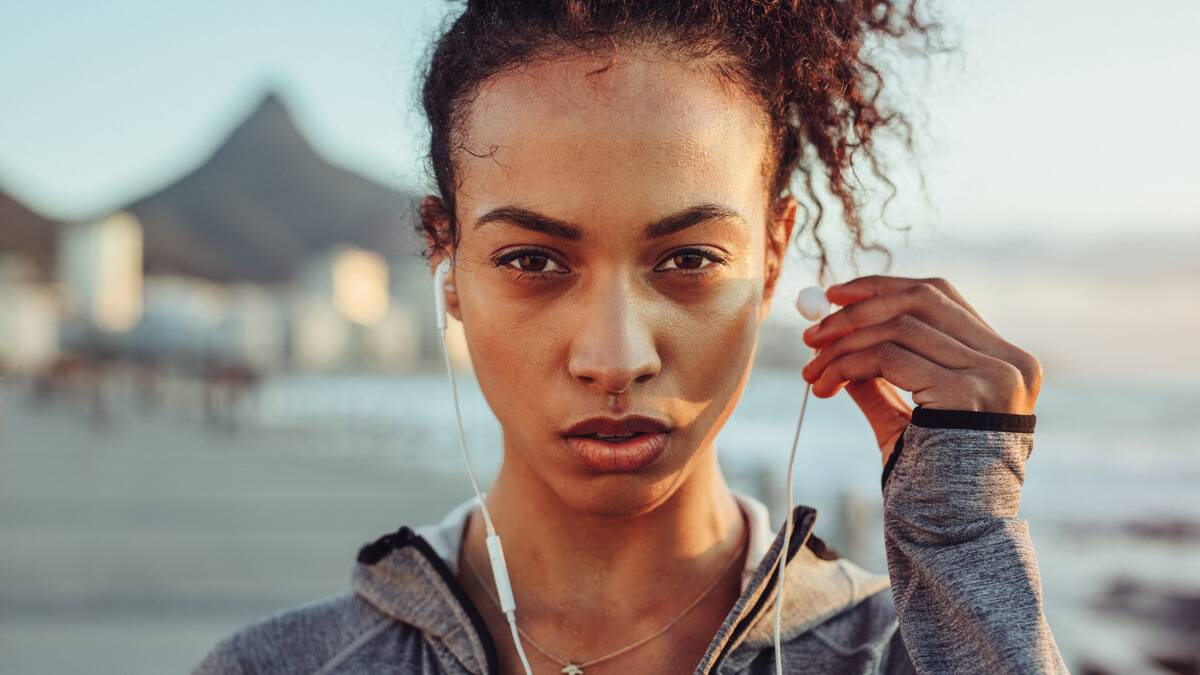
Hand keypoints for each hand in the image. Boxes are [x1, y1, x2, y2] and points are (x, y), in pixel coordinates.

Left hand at [799, 276, 1042, 463]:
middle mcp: (1011, 363)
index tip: (834, 296)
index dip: (882, 288)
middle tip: (811, 333)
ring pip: (898, 327)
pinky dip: (846, 364)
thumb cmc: (932, 486)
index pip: (938, 296)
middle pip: (920, 299)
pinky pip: (888, 358)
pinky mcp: (966, 395)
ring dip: (842, 344)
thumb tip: (834, 340)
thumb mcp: (905, 419)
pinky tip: (825, 386)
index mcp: (1007, 361)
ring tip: (810, 371)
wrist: (954, 538)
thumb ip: (880, 377)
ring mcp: (994, 377)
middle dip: (856, 309)